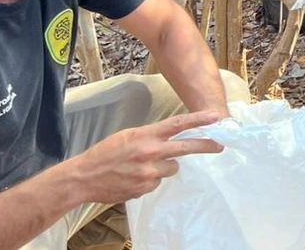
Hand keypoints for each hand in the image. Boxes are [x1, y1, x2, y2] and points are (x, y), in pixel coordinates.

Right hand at [72, 111, 224, 204]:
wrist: (84, 177)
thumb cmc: (105, 154)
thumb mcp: (128, 136)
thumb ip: (151, 137)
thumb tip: (171, 141)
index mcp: (145, 135)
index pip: (177, 124)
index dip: (198, 120)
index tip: (215, 117)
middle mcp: (151, 153)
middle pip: (186, 147)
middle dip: (206, 146)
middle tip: (220, 145)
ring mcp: (149, 172)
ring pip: (172, 168)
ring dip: (164, 166)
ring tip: (142, 166)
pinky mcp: (146, 187)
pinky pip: (158, 181)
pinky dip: (151, 179)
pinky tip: (134, 177)